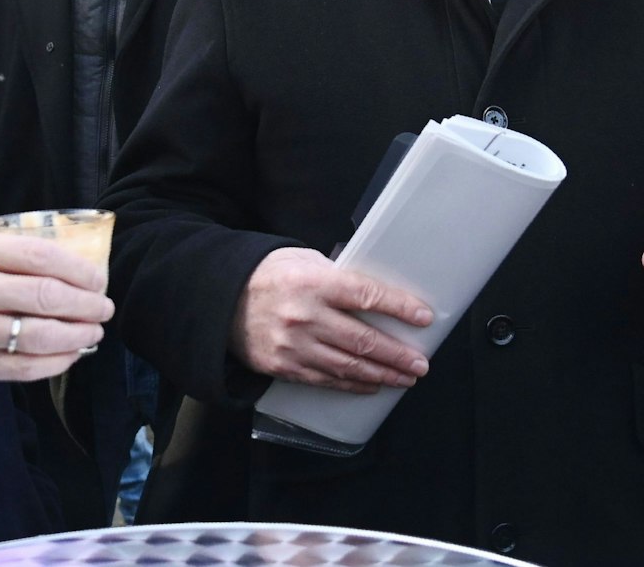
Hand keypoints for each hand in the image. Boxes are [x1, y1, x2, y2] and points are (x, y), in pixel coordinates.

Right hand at [0, 230, 112, 391]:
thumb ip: (3, 255)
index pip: (40, 255)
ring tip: (92, 333)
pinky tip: (69, 356)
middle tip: (103, 308)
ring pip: (41, 335)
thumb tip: (68, 267)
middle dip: (88, 304)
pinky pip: (23, 368)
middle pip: (47, 295)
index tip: (98, 279)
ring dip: (78, 335)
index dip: (79, 270)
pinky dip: (55, 363)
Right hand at [231, 248, 433, 394]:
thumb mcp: (303, 259)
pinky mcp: (285, 367)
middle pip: (363, 340)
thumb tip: (375, 292)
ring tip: (406, 378)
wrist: (219, 300)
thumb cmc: (268, 274)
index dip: (400, 308)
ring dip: (383, 374)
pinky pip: (327, 380)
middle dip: (398, 354)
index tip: (424, 317)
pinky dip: (354, 385)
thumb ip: (338, 275)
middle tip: (421, 363)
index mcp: (314, 282)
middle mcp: (306, 316)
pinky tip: (373, 385)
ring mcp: (295, 346)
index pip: (367, 296)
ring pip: (349, 366)